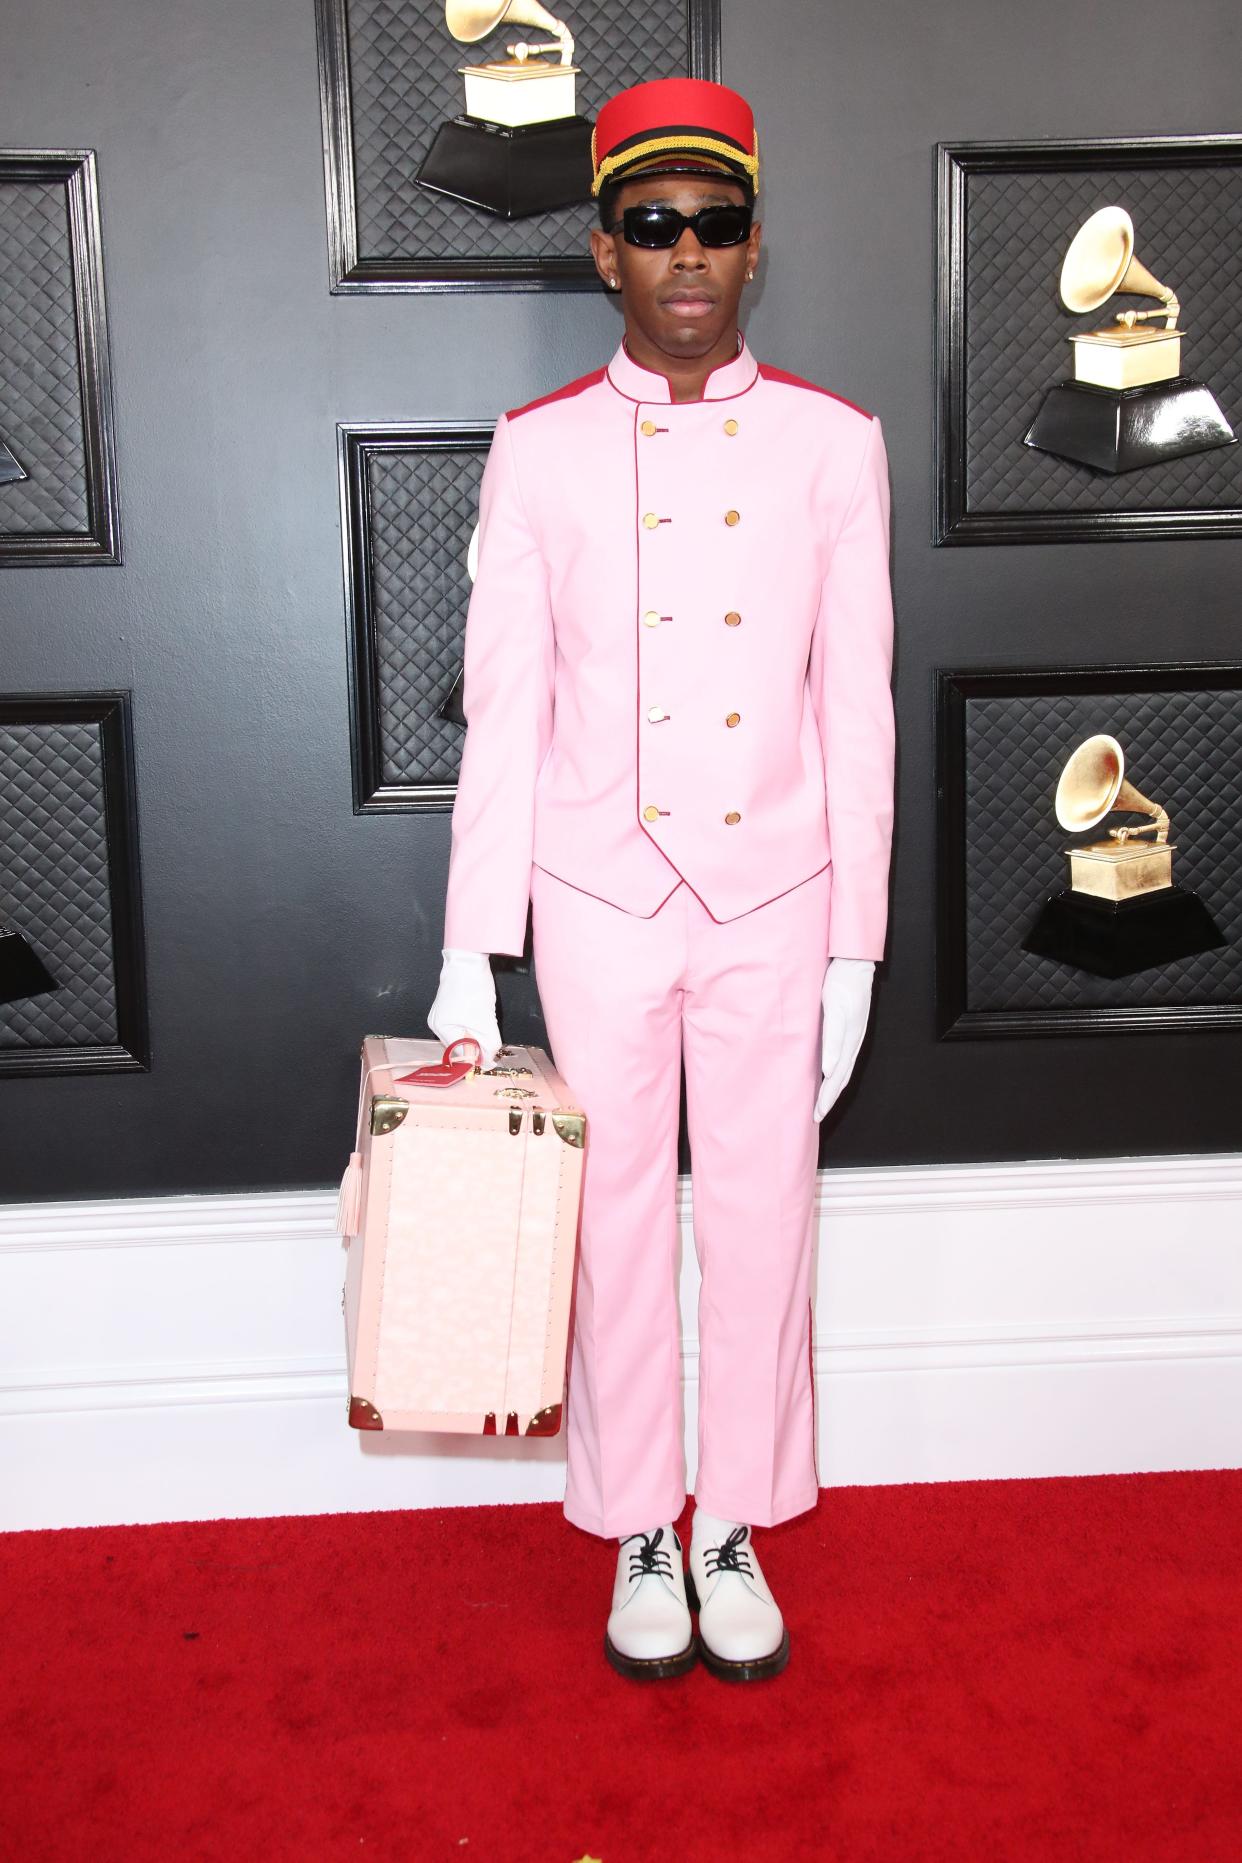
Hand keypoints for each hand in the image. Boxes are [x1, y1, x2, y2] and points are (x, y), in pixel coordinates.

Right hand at [427, 948, 501, 1066]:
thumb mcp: (486, 1020)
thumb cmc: (474, 987)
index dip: (477, 1059)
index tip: (492, 1058)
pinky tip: (479, 1017)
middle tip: (492, 1041)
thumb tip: (489, 1061)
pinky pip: (459, 1025)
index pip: (460, 1054)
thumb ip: (488, 1044)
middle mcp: (436, 1023)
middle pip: (459, 1046)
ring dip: (474, 1036)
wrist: (468, 960)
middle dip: (476, 1046)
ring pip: (460, 1036)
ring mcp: (439, 1015)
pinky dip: (471, 1026)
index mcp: (442, 1027)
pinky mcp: (445, 1008)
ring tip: (485, 1023)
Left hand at [814, 956, 874, 1121]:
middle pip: (841, 1078)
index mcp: (849, 1042)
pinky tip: (828, 1075)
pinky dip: (835, 1073)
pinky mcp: (849, 1030)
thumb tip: (830, 1070)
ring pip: (843, 1070)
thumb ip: (834, 1039)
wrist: (853, 964)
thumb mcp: (835, 1009)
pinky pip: (843, 1058)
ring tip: (822, 1103)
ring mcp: (852, 1037)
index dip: (827, 1097)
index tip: (818, 1114)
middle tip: (817, 1116)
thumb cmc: (841, 985)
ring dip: (832, 1089)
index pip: (837, 1077)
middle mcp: (852, 1043)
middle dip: (829, 1099)